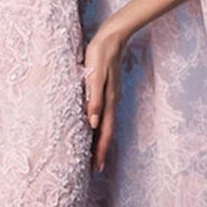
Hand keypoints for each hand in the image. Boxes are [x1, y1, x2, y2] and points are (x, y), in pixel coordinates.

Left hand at [83, 24, 124, 173]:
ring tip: (95, 154)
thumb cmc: (100, 55)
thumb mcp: (94, 77)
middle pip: (107, 132)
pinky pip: (104, 114)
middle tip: (96, 168)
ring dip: (101, 141)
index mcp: (108, 101)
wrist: (112, 37)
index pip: (105, 133)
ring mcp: (111, 97)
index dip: (101, 151)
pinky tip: (95, 127)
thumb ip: (94, 99)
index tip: (97, 168)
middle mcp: (111, 102)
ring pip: (106, 124)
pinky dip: (100, 126)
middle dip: (101, 151)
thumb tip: (94, 123)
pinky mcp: (107, 90)